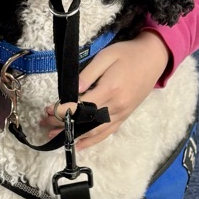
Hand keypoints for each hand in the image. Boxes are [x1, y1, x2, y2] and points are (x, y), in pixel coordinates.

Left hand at [39, 30, 169, 149]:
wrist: (154, 58)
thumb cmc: (128, 54)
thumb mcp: (106, 56)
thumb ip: (88, 74)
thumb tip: (72, 91)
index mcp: (110, 90)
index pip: (81, 106)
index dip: (63, 110)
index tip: (48, 110)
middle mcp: (116, 106)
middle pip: (85, 121)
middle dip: (63, 124)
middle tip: (44, 122)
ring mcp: (122, 114)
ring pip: (95, 131)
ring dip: (74, 135)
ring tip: (54, 135)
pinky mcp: (125, 116)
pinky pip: (107, 133)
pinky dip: (92, 141)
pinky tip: (79, 145)